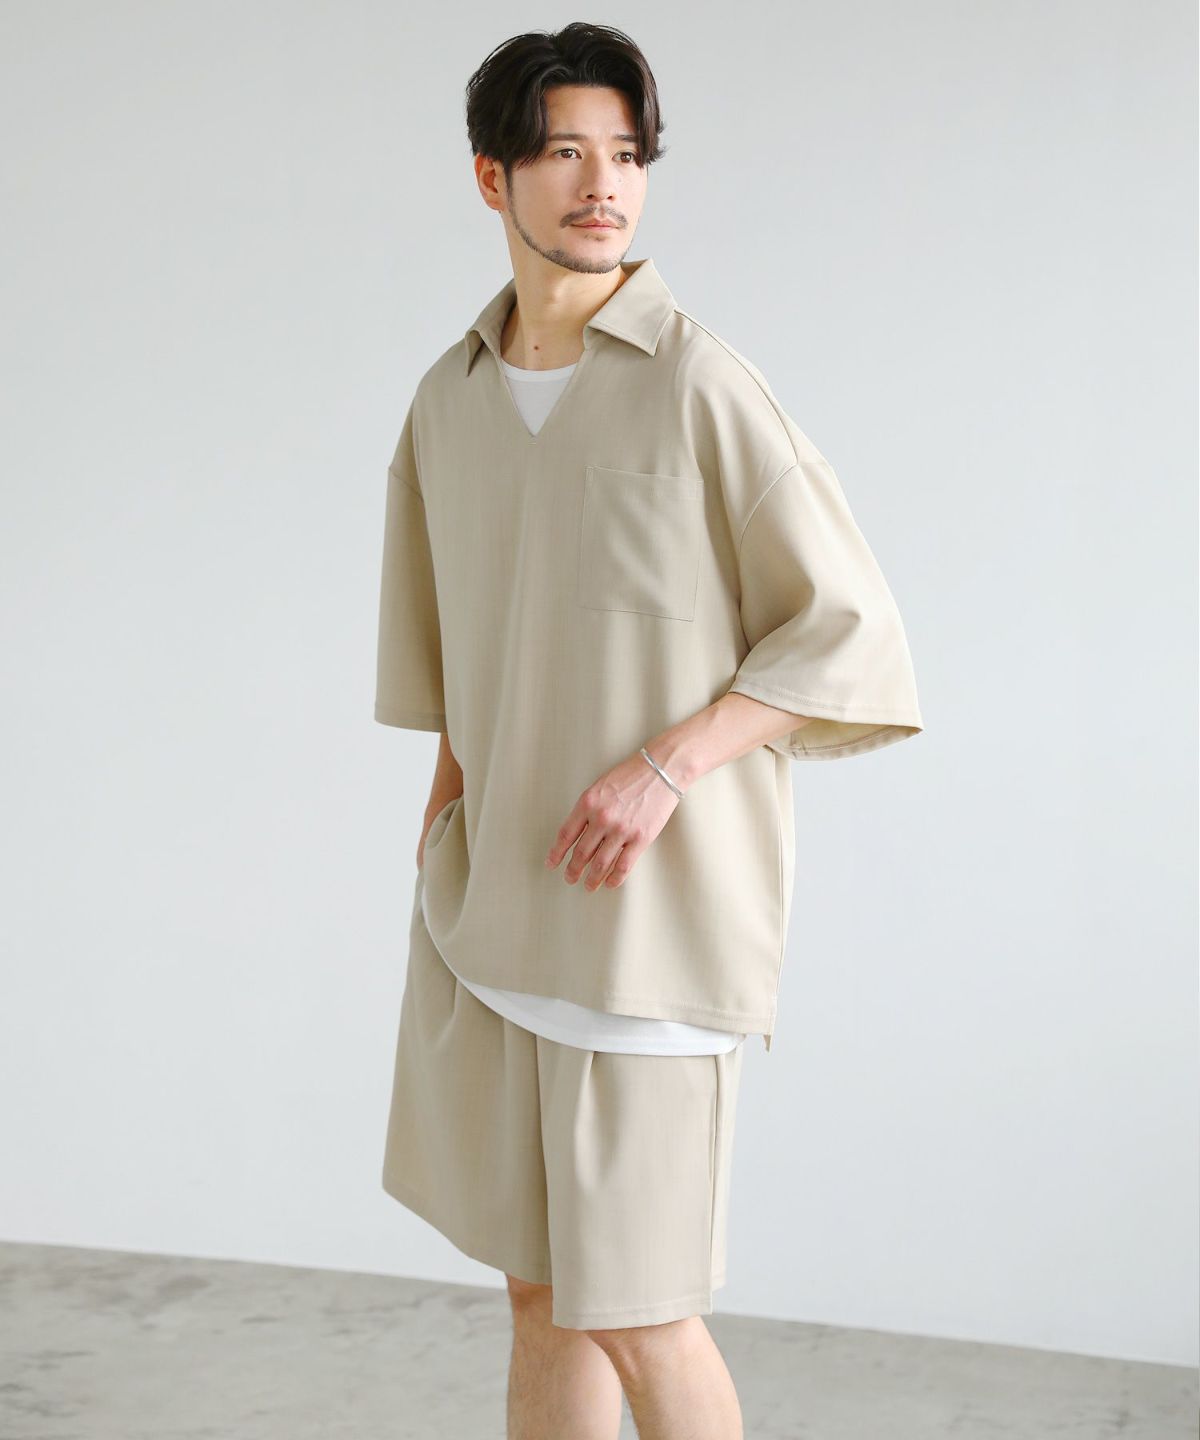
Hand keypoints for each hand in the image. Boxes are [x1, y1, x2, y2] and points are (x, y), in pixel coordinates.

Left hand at [544, 750, 682, 890]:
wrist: (661, 770)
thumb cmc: (630, 775)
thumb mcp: (599, 787)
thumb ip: (587, 809)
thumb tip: (577, 834)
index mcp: (587, 803)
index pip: (566, 834)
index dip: (556, 853)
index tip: (552, 864)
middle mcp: (601, 818)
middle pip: (581, 853)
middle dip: (573, 870)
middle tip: (570, 878)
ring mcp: (621, 830)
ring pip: (600, 864)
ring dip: (592, 879)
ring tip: (588, 886)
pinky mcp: (640, 838)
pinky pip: (623, 866)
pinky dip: (614, 878)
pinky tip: (609, 883)